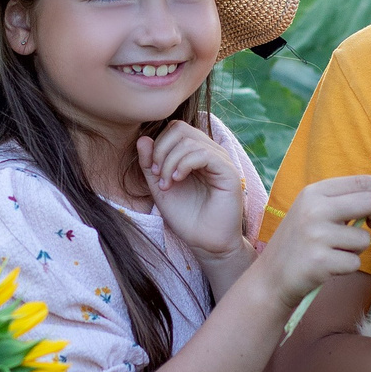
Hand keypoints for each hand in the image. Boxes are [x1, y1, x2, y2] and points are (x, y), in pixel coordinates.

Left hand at [138, 122, 247, 259]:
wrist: (205, 242)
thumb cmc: (186, 217)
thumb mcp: (159, 187)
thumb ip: (150, 164)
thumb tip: (142, 138)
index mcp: (195, 153)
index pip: (175, 129)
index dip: (158, 144)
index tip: (152, 171)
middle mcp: (210, 152)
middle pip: (180, 129)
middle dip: (162, 150)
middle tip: (158, 176)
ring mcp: (220, 160)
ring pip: (190, 140)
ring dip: (170, 162)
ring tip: (167, 184)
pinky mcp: (228, 172)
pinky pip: (204, 154)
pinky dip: (185, 164)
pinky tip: (178, 180)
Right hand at [254, 174, 370, 308]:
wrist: (271, 278)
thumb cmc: (299, 244)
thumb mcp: (312, 213)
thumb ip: (341, 202)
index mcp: (314, 193)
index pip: (360, 181)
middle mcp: (315, 209)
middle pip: (369, 202)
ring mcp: (317, 235)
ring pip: (364, 238)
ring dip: (356, 249)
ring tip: (333, 252)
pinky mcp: (321, 260)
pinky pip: (356, 262)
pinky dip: (347, 267)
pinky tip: (328, 267)